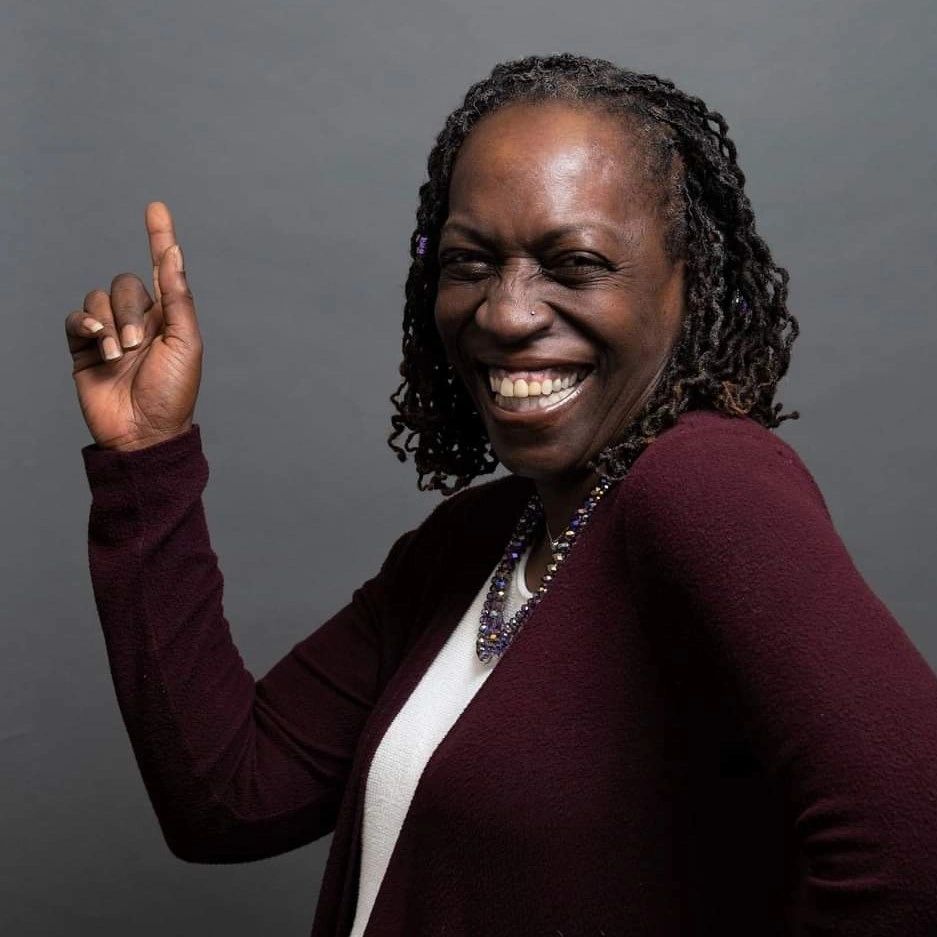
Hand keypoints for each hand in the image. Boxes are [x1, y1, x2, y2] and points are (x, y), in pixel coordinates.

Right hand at [65, 202, 202, 450]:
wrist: (143, 432)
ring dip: (110, 325)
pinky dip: (85, 325)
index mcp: (169, 316)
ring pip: (99, 298)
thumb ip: (178, 297)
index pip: (162, 269)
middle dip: (130, 312)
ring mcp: (110, 333)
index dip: (159, 238)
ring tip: (121, 357)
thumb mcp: (186, 342)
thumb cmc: (174, 392)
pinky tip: (99, 346)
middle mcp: (140, 319)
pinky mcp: (84, 347)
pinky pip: (76, 318)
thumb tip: (174, 254)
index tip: (156, 208)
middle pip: (124, 283)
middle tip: (139, 346)